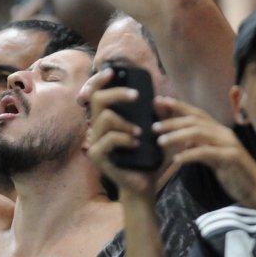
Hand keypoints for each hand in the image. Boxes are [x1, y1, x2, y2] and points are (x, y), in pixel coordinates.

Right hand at [85, 68, 157, 198]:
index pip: (97, 94)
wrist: (144, 185)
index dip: (101, 80)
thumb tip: (160, 99)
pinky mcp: (96, 155)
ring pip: (105, 118)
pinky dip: (125, 138)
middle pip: (97, 99)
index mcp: (107, 120)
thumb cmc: (148, 158)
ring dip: (126, 122)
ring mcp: (94, 142)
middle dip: (117, 93)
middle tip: (136, 95)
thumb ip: (161, 116)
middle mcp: (97, 128)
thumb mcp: (158, 134)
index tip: (113, 71)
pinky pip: (109, 138)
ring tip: (140, 132)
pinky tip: (136, 144)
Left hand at [158, 98, 255, 211]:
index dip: (178, 106)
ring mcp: (228, 144)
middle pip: (194, 120)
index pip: (196, 113)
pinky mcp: (230, 157)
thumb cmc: (233, 174)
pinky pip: (205, 153)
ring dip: (177, 136)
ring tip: (160, 141)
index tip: (159, 101)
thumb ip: (199, 147)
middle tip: (153, 127)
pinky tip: (176, 160)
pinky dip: (189, 155)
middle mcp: (223, 133)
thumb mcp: (213, 158)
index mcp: (219, 131)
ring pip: (198, 133)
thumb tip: (182, 142)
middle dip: (172, 121)